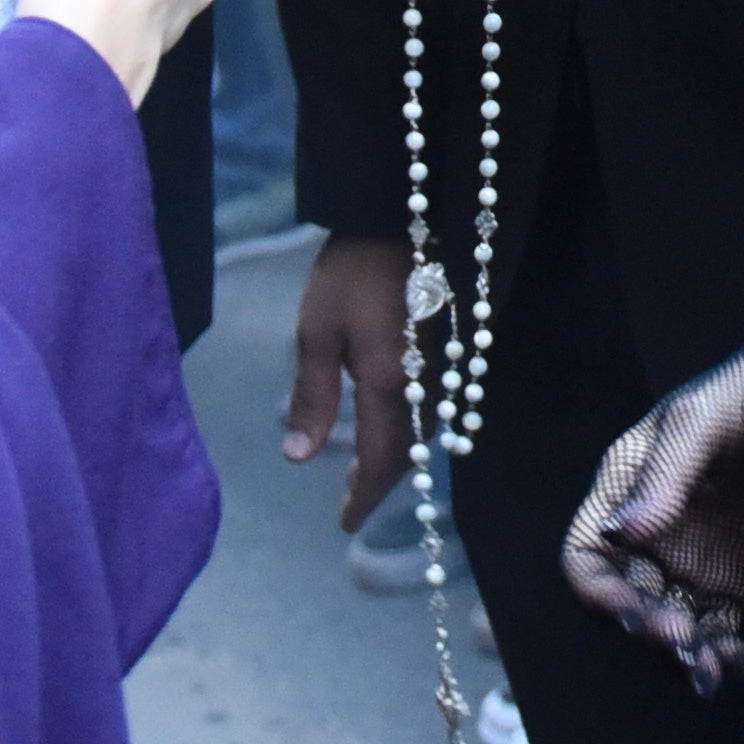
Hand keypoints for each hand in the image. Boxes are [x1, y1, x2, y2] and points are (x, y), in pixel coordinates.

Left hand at [285, 232, 417, 531]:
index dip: (364, 496)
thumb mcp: (316, 333)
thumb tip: (298, 457)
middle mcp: (422, 383)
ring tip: (362, 471)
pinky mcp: (444, 350)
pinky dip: (408, 430)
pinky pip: (429, 407)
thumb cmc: (348, 273)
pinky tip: (391, 426)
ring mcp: (439, 367)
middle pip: (406, 453)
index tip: (344, 522)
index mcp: (388, 383)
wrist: (396, 220)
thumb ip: (311, 397)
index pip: (381, 460)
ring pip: (421, 432)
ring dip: (394, 457)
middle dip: (379, 483)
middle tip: (349, 504)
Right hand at [563, 324, 743, 692]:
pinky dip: (720, 653)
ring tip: (708, 673)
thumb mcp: (696, 421)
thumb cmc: (739, 397)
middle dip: (647, 631)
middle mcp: (649, 538)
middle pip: (628, 604)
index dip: (599, 593)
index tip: (629, 614)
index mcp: (623, 495)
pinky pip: (716, 630)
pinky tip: (735, 662)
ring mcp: (691, 564)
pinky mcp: (734, 583)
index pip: (587, 558)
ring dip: (682, 656)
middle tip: (681, 641)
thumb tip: (620, 535)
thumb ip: (662, 475)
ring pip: (670, 627)